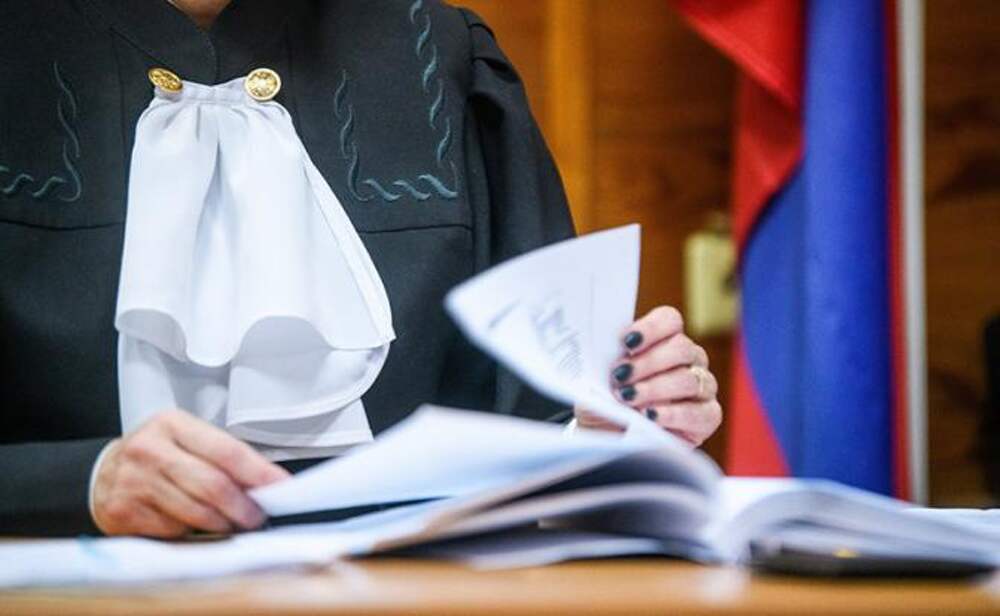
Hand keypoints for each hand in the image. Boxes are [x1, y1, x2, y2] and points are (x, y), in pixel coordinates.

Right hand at [92, 409, 288, 537]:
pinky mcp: (123, 512)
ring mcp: (133, 482)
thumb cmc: (155, 456)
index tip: (281, 487)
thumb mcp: (184, 440)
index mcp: (172, 425)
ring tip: (233, 523)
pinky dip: (192, 533)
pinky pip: (173, 530)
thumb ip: (221, 457)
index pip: (226, 450)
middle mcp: (150, 450)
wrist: (101, 473)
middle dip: (243, 507)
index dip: (258, 473)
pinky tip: (196, 527)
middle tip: (257, 517)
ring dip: (223, 524)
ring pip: (195, 513)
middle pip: (212, 485)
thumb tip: (265, 484)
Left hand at [575, 306, 721, 445]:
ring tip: (629, 398)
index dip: (650, 328)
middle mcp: (689, 360)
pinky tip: (650, 416)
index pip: (669, 321)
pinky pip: (699, 412)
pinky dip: (672, 414)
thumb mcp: (595, 383)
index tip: (625, 342)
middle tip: (621, 376)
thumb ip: (601, 368)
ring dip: (654, 389)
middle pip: (681, 348)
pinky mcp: (708, 417)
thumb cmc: (605, 404)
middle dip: (647, 362)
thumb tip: (606, 360)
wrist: (609, 439)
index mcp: (664, 341)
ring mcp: (702, 387)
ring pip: (688, 379)